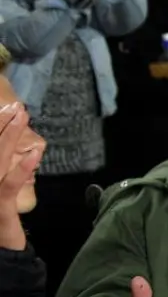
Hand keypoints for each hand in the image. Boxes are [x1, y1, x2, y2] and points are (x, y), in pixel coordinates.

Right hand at [0, 103, 38, 250]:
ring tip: (22, 115)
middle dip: (0, 124)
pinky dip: (23, 168)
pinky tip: (35, 153)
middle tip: (16, 105)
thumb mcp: (1, 191)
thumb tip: (11, 145)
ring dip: (10, 135)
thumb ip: (4, 170)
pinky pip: (10, 185)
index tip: (6, 108)